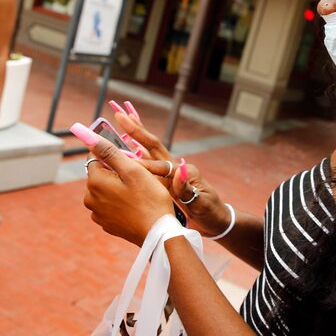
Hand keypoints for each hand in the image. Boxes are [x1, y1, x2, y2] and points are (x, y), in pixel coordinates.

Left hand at [83, 132, 174, 245]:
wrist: (158, 233)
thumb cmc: (149, 199)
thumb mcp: (133, 170)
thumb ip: (109, 151)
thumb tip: (88, 137)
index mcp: (95, 182)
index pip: (96, 158)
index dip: (115, 157)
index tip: (131, 164)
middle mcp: (90, 198)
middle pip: (100, 174)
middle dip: (115, 173)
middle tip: (138, 180)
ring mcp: (97, 214)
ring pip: (105, 190)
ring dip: (117, 188)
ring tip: (138, 194)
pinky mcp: (106, 224)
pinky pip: (110, 206)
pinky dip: (119, 203)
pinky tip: (135, 206)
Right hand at [106, 100, 229, 235]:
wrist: (215, 221)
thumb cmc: (210, 212)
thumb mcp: (202, 203)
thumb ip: (188, 189)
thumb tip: (180, 170)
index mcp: (184, 171)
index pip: (160, 165)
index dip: (143, 164)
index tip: (125, 161)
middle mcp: (176, 168)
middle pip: (152, 146)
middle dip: (136, 131)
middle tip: (120, 114)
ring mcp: (169, 173)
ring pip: (148, 150)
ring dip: (134, 135)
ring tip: (122, 118)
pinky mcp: (165, 180)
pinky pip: (147, 162)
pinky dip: (135, 151)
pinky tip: (125, 144)